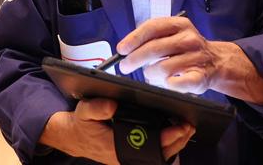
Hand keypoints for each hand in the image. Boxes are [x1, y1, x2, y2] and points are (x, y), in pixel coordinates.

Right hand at [39, 98, 194, 162]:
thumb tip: (113, 105)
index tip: (179, 128)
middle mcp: (125, 156)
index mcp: (116, 147)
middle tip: (189, 126)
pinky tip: (175, 135)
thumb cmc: (81, 124)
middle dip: (177, 141)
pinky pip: (152, 154)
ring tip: (186, 130)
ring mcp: (129, 157)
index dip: (166, 139)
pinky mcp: (130, 154)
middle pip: (158, 154)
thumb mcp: (83, 111)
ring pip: (158, 156)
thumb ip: (96, 108)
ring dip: (174, 144)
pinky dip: (166, 146)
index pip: (147, 146)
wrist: (73, 137)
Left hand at [117, 16, 262, 104]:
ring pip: (162, 68)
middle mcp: (189, 39)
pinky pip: (176, 84)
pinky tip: (165, 82)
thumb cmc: (186, 48)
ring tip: (150, 74)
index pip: (153, 28)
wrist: (216, 62)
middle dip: (135, 59)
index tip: (122, 49)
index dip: (134, 38)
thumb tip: (125, 49)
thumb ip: (151, 37)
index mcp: (180, 25)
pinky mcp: (200, 77)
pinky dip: (166, 84)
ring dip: (150, 73)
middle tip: (125, 66)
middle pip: (154, 48)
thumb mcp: (172, 34)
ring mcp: (196, 58)